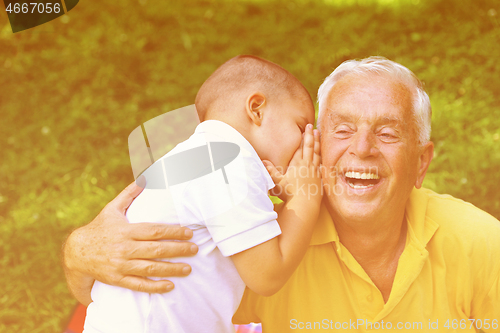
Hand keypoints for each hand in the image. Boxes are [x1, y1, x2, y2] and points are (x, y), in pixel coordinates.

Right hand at [62, 178, 198, 303]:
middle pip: (155, 249)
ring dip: (171, 269)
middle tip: (195, 249)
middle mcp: (124, 248)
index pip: (154, 231)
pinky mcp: (117, 279)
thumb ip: (129, 194)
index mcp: (126, 230)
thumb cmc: (100, 228)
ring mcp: (120, 265)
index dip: (173, 232)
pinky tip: (170, 286)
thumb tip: (144, 177)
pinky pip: (138, 285)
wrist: (76, 252)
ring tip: (188, 268)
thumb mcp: (112, 209)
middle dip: (177, 250)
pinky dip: (154, 287)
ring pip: (150, 268)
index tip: (189, 232)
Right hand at [263, 124, 320, 201]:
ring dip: (317, 143)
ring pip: (317, 153)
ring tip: (318, 134)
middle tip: (312, 126)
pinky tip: (321, 154)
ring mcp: (314, 171)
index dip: (303, 137)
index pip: (300, 147)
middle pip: (310, 146)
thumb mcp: (277, 182)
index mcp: (297, 164)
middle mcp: (307, 165)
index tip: (306, 128)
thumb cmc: (289, 194)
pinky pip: (320, 163)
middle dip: (311, 135)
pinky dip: (321, 156)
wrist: (304, 205)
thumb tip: (262, 161)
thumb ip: (270, 171)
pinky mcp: (319, 178)